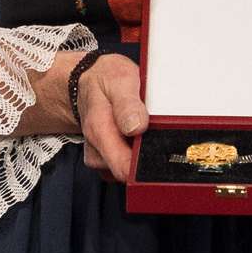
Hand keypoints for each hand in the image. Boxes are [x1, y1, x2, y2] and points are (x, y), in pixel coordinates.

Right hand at [73, 54, 146, 178]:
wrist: (91, 81)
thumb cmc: (106, 80)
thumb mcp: (119, 80)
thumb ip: (127, 104)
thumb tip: (136, 127)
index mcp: (99, 131)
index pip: (123, 168)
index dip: (145, 167)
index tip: (160, 154)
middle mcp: (97, 149)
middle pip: (130, 173)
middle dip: (146, 157)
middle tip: (153, 130)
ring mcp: (100, 156)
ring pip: (129, 170)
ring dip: (141, 152)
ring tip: (143, 127)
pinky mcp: (106, 159)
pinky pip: (126, 166)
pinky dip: (135, 153)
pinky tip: (135, 136)